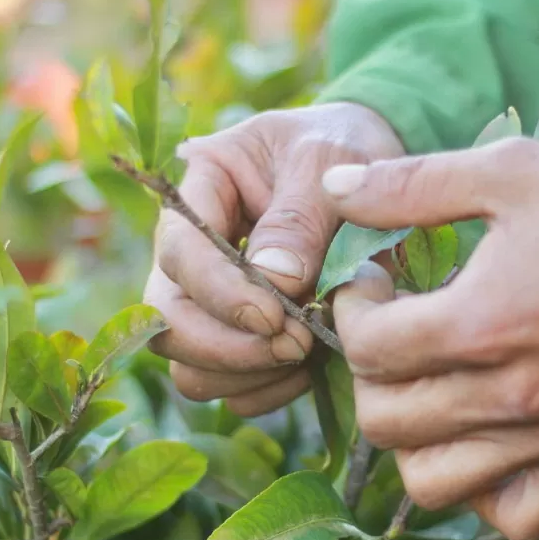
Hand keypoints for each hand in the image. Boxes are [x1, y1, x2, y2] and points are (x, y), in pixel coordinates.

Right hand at [145, 103, 404, 415]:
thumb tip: (276, 284)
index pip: (180, 253)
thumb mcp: (329, 163)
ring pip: (191, 367)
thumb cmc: (345, 148)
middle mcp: (193, 252)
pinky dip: (269, 390)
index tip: (275, 316)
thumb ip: (301, 219)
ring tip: (310, 351)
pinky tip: (312, 366)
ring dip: (248, 374)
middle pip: (168, 322)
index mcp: (201, 189)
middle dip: (228, 346)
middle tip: (298, 345)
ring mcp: (211, 301)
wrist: (370, 166)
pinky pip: (232, 391)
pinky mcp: (240, 338)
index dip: (220, 295)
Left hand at [326, 139, 538, 539]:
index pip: (367, 348)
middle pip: (384, 421)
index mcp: (479, 324)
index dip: (353, 310)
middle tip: (392, 333)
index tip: (376, 282)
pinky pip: (512, 515)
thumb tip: (331, 190)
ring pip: (432, 484)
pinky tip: (482, 440)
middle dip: (369, 373)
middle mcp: (508, 396)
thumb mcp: (512, 171)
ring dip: (412, 439)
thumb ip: (411, 185)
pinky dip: (482, 492)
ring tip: (428, 390)